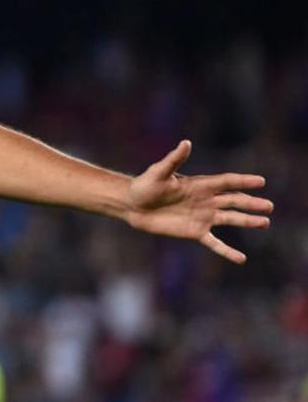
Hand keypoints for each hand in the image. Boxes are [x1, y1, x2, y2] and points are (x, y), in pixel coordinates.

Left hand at [126, 140, 272, 262]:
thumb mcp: (159, 172)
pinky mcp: (195, 232)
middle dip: (251, 203)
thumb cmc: (144, 185)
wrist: (132, 206)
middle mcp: (206, 200)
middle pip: (234, 201)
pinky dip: (227, 251)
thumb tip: (186, 143)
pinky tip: (241, 258)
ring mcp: (202, 217)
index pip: (227, 182)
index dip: (243, 182)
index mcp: (200, 184)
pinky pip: (215, 243)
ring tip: (264, 223)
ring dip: (247, 221)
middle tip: (269, 206)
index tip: (261, 181)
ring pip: (230, 220)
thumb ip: (174, 160)